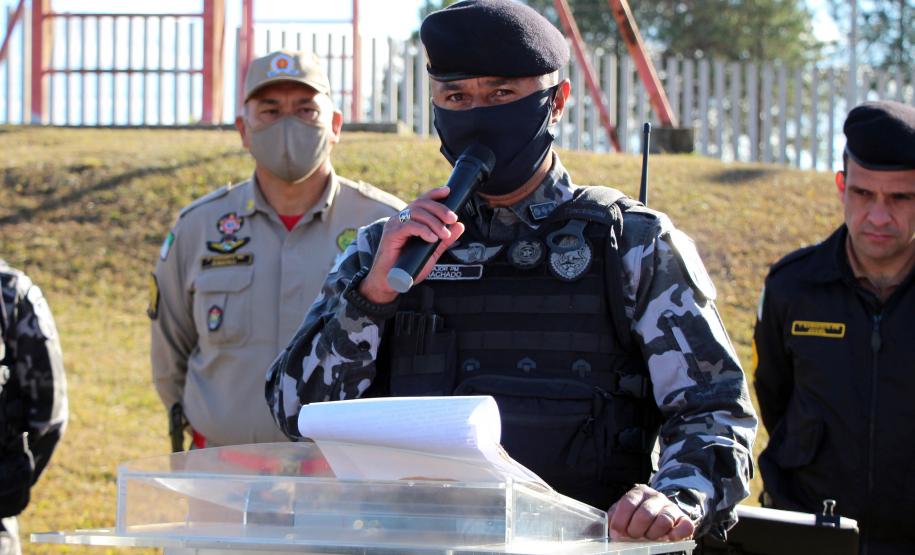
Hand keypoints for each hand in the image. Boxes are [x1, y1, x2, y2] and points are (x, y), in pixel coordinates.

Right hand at [359, 186, 464, 303]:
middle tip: (452, 219)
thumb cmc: (408, 266)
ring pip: (417, 213)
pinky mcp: (391, 234)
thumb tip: (460, 225)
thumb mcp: (431, 251)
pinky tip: (431, 238)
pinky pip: (409, 225)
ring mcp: (395, 224)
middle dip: (440, 209)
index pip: (423, 201)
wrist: (390, 281)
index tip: (448, 191)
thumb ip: (445, 239)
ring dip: (434, 222)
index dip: (435, 193)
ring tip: (444, 234)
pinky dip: (423, 230)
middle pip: (422, 204)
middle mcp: (401, 218)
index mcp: (410, 220)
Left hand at [608, 484, 694, 540]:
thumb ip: (616, 518)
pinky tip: (667, 538)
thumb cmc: (639, 516)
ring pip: (664, 520)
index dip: (621, 520)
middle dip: (636, 530)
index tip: (617, 532)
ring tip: (648, 537)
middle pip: (645, 513)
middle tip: (633, 536)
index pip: (628, 503)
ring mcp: (671, 507)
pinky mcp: (684, 519)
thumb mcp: (625, 513)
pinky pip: (684, 527)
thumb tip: (611, 531)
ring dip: (653, 534)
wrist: (663, 513)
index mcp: (639, 492)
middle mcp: (656, 496)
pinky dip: (675, 535)